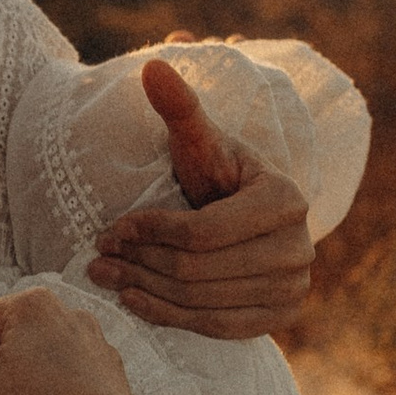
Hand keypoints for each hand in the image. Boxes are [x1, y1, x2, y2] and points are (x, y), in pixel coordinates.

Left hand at [88, 56, 313, 337]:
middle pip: (198, 270)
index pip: (203, 232)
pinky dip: (171, 317)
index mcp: (285, 199)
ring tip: (105, 276)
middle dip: (140, 262)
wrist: (243, 216)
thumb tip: (153, 66)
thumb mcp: (197, 142)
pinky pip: (218, 328)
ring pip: (202, 301)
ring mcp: (295, 287)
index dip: (149, 231)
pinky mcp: (282, 316)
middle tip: (97, 258)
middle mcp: (299, 248)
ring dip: (145, 290)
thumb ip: (179, 107)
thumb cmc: (213, 174)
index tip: (109, 228)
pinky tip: (134, 301)